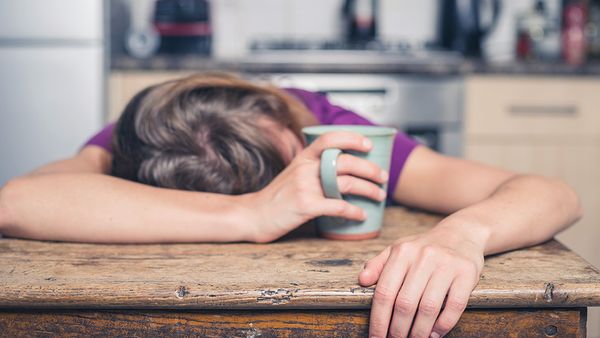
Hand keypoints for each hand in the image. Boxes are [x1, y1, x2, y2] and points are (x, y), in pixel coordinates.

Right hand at [246, 131, 387, 242]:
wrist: (254, 214)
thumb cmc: (277, 196)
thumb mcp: (293, 173)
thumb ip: (314, 167)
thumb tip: (343, 167)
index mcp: (303, 157)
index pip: (330, 138)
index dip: (352, 138)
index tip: (369, 146)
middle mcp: (305, 168)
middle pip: (346, 162)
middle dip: (370, 169)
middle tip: (383, 177)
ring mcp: (305, 186)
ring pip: (347, 183)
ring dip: (369, 189)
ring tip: (380, 196)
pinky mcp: (306, 206)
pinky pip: (338, 206)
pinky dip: (354, 211)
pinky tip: (362, 215)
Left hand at [359, 221, 486, 337]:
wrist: (461, 233)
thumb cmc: (424, 247)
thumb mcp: (398, 249)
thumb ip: (378, 265)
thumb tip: (362, 281)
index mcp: (402, 252)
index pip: (385, 292)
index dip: (379, 320)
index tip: (376, 337)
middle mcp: (424, 257)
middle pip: (405, 304)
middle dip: (398, 330)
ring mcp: (446, 264)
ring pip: (429, 308)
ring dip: (419, 331)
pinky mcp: (467, 273)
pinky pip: (455, 306)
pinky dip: (444, 324)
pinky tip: (435, 333)